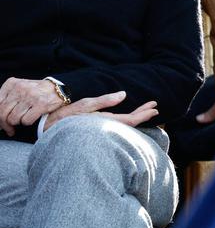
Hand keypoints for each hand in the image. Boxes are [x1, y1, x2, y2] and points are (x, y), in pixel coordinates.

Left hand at [0, 78, 67, 135]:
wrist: (58, 89)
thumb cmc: (36, 91)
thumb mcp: (19, 88)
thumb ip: (6, 99)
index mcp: (12, 83)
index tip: (1, 124)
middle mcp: (20, 88)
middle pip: (3, 113)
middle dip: (5, 124)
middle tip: (9, 129)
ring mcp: (31, 96)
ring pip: (13, 119)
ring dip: (18, 123)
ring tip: (22, 120)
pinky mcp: (41, 104)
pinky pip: (26, 121)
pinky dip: (28, 122)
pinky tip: (31, 118)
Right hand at [43, 92, 157, 132]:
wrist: (47, 132)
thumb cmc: (64, 118)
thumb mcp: (84, 105)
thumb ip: (104, 101)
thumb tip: (123, 95)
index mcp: (105, 122)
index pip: (130, 120)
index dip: (144, 114)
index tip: (155, 108)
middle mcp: (105, 130)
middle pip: (130, 124)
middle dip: (143, 115)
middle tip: (155, 109)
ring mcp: (101, 132)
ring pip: (123, 127)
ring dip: (136, 119)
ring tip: (146, 113)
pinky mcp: (96, 132)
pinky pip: (116, 128)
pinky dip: (126, 122)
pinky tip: (128, 120)